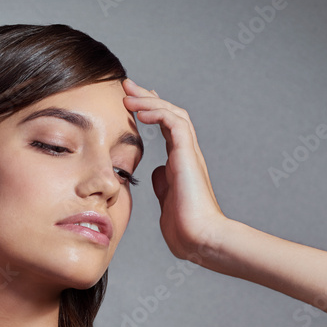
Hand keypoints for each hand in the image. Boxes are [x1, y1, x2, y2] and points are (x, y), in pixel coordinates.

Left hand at [122, 78, 226, 259]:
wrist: (200, 240)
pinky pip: (174, 123)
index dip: (149, 112)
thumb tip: (155, 171)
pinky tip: (139, 110)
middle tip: (126, 86)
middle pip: (168, 114)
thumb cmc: (185, 230)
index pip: (165, 128)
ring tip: (127, 93)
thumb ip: (162, 184)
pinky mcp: (188, 156)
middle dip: (146, 98)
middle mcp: (186, 154)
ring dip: (148, 101)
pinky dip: (157, 113)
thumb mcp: (167, 201)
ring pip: (172, 113)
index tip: (131, 103)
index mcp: (179, 163)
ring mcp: (189, 154)